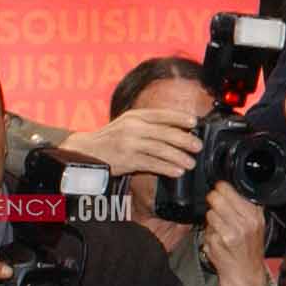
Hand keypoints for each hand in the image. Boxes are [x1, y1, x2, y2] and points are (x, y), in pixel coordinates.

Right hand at [61, 107, 202, 180]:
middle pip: (164, 133)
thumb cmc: (112, 138)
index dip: (179, 118)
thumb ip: (150, 124)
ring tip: (191, 163)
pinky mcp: (127, 160)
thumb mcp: (129, 123)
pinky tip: (177, 171)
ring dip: (178, 157)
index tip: (194, 122)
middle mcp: (133, 128)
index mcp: (135, 116)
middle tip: (198, 146)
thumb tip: (179, 128)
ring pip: (160, 149)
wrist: (87, 151)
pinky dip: (166, 168)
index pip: (161, 114)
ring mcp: (129, 144)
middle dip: (184, 140)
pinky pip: (151, 164)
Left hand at [201, 183, 269, 285]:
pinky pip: (206, 228)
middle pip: (216, 198)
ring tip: (221, 227)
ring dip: (211, 219)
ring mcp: (230, 232)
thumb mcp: (257, 224)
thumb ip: (247, 206)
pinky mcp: (218, 242)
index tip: (220, 192)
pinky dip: (209, 232)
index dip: (221, 189)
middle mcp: (244, 222)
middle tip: (217, 208)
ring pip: (210, 213)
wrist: (245, 273)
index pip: (228, 189)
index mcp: (254, 214)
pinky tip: (218, 238)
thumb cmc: (249, 249)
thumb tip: (229, 189)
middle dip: (213, 202)